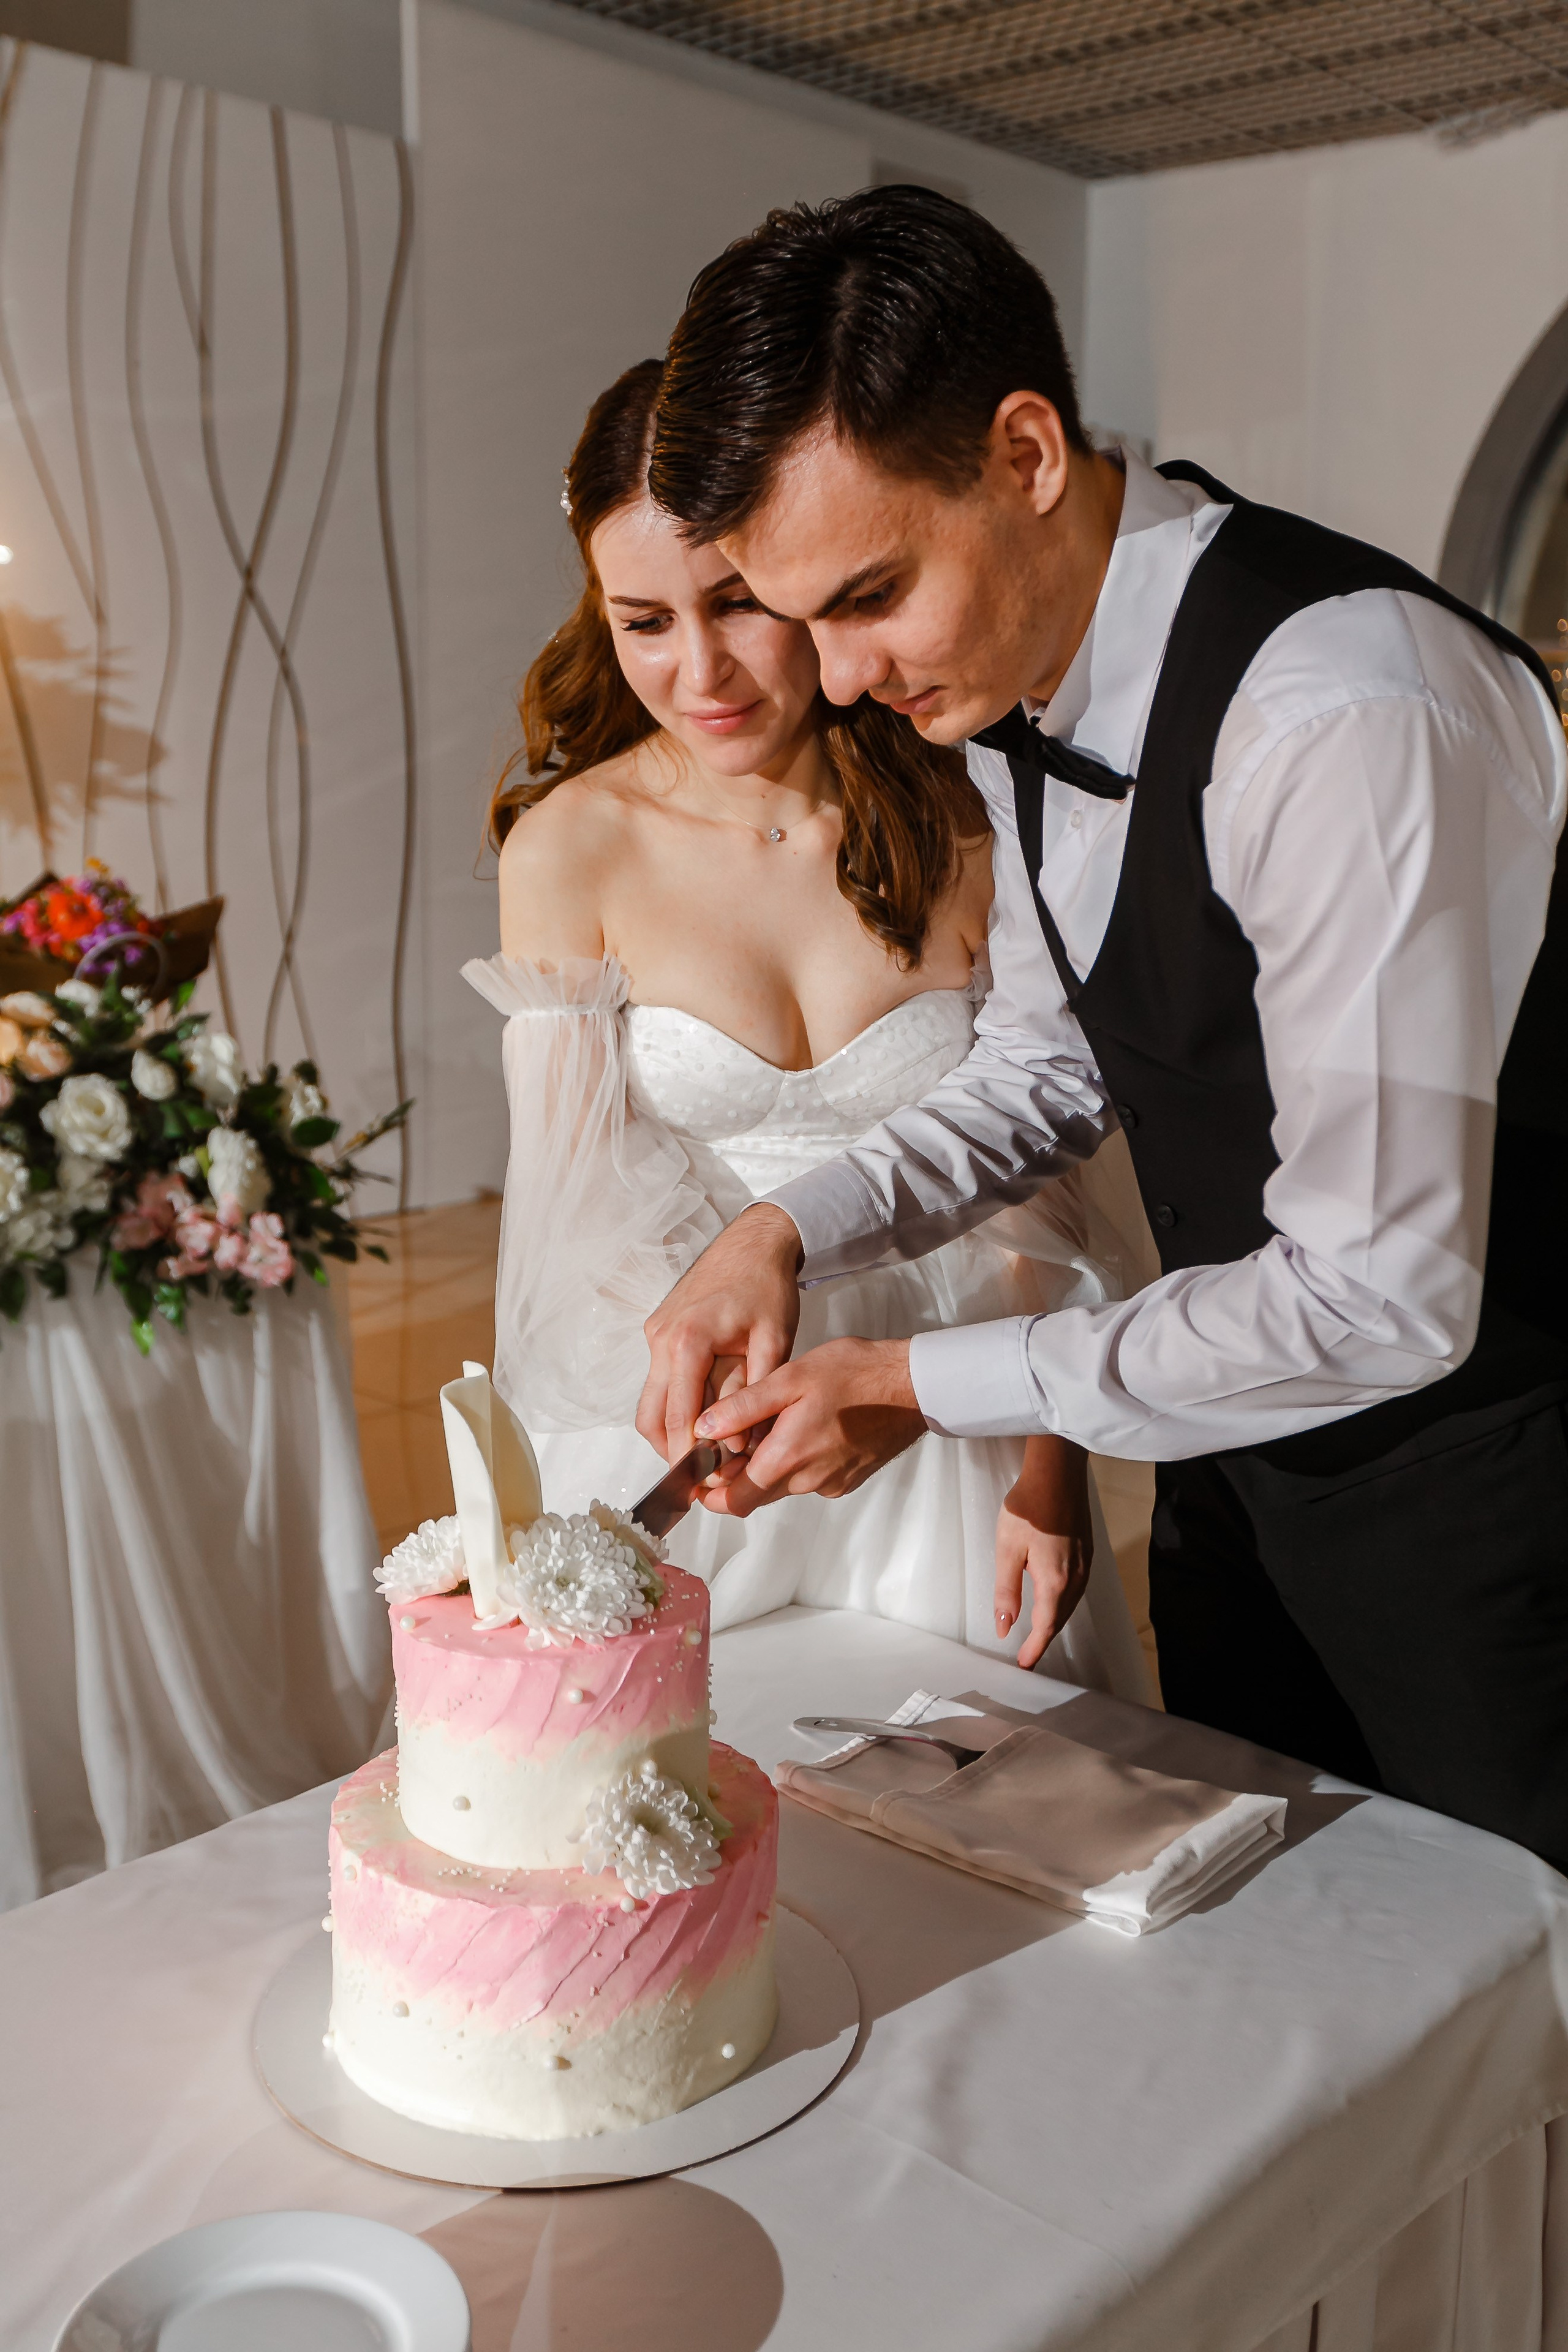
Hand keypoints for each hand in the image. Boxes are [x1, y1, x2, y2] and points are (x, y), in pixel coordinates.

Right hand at [637, 1204, 802, 1463]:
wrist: (754, 1241)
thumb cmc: (767, 1287)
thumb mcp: (773, 1342)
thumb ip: (754, 1395)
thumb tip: (738, 1446)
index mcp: (688, 1342)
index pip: (677, 1416)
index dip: (686, 1456)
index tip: (700, 1485)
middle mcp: (662, 1339)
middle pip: (650, 1416)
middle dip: (670, 1450)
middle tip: (699, 1476)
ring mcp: (656, 1334)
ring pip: (651, 1400)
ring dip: (670, 1429)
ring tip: (704, 1450)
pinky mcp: (659, 1330)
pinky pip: (659, 1379)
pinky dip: (674, 1403)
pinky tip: (704, 1414)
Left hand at [690, 1338, 926, 1515]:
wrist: (914, 1386)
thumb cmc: (856, 1374)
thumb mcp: (791, 1378)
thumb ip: (743, 1407)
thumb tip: (703, 1427)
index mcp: (789, 1457)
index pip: (735, 1501)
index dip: (712, 1495)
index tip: (699, 1478)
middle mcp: (809, 1480)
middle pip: (757, 1494)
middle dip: (738, 1475)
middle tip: (729, 1441)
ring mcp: (831, 1482)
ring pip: (784, 1484)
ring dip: (770, 1464)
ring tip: (774, 1423)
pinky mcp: (849, 1478)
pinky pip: (810, 1478)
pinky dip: (799, 1461)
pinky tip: (806, 1427)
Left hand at [994, 1438, 1092, 1668]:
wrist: (1057, 1473)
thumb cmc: (1028, 1508)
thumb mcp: (1007, 1550)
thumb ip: (1006, 1592)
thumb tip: (1004, 1626)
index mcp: (1056, 1581)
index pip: (1046, 1627)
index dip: (1035, 1649)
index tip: (1024, 1665)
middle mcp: (1076, 1578)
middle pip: (1060, 1619)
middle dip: (1044, 1639)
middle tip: (1027, 1656)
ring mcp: (1085, 1566)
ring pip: (1070, 1605)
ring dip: (1054, 1622)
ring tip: (1037, 1635)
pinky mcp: (1087, 1554)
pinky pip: (1076, 1590)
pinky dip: (1063, 1604)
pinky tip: (1052, 1602)